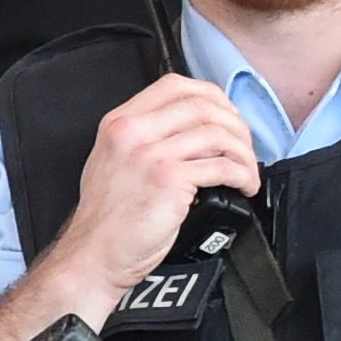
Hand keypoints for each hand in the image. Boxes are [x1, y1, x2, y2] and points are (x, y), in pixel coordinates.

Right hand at [43, 72, 259, 309]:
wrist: (94, 255)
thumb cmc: (108, 218)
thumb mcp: (115, 162)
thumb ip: (145, 138)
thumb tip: (197, 129)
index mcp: (119, 123)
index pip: (175, 85)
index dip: (211, 96)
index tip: (226, 114)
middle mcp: (132, 133)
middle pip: (202, 106)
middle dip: (235, 125)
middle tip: (244, 146)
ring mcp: (150, 155)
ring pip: (217, 134)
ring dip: (244, 153)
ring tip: (247, 170)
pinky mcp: (169, 180)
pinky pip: (222, 165)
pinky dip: (243, 175)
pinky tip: (244, 185)